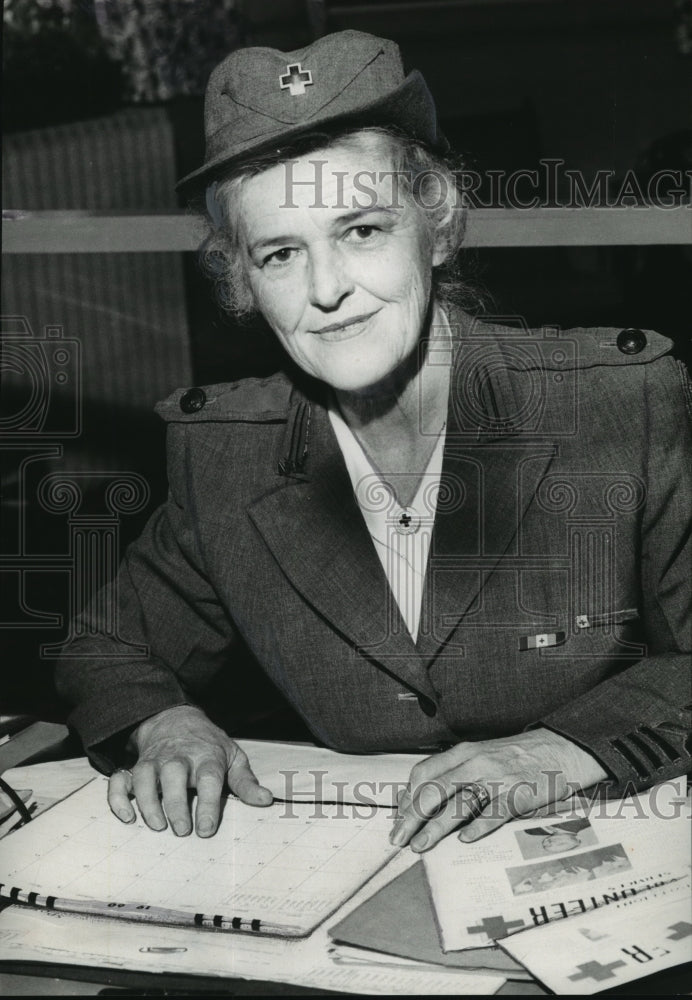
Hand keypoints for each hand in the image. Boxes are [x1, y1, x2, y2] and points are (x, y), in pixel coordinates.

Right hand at [107, 705, 271, 836]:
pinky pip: (119, 780)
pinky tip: (126, 818)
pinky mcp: (135, 767)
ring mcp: (154, 761)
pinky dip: (118, 798)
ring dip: (147, 802)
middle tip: (181, 830)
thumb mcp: (232, 757)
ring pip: (144, 776)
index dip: (208, 804)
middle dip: (175, 803)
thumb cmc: (208, 746)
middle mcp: (178, 757)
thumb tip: (266, 800)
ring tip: (157, 827)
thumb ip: (246, 782)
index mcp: (206, 756)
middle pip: (174, 774)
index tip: (206, 828)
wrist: (176, 720)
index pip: (209, 777)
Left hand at [390, 728, 606, 851]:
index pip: (424, 773)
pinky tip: (465, 840)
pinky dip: (478, 827)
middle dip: (411, 816)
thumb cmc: (517, 756)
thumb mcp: (482, 755)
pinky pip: (494, 813)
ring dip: (435, 828)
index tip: (398, 818)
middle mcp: (475, 763)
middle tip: (398, 838)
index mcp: (463, 753)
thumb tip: (428, 799)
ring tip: (420, 845)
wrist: (559, 748)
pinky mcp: (517, 795)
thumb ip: (457, 772)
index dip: (407, 797)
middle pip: (433, 790)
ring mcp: (496, 779)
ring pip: (458, 805)